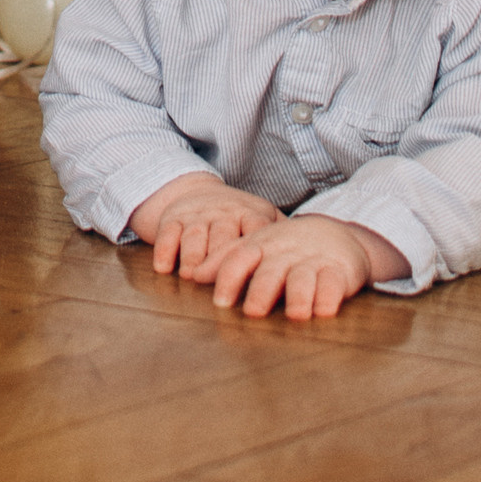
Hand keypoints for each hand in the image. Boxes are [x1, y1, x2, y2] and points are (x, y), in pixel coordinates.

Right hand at [128, 168, 283, 281]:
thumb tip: (315, 269)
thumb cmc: (238, 218)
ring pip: (195, 234)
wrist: (196, 193)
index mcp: (252, 213)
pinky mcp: (173, 217)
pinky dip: (164, 250)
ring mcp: (197, 214)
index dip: (259, 253)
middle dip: (220, 259)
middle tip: (221, 288)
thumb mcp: (263, 219)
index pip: (257, 230)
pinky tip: (164, 269)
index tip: (263, 276)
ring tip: (191, 278)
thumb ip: (285, 239)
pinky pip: (167, 232)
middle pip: (223, 234)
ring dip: (192, 256)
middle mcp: (224, 212)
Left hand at [201, 212, 410, 320]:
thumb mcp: (257, 248)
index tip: (220, 302)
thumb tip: (193, 275)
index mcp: (262, 245)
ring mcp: (313, 261)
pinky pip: (333, 283)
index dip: (229, 277)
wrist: (336, 235)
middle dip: (262, 291)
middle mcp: (286, 252)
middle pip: (271, 271)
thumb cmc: (286, 248)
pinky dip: (328, 297)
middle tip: (253, 312)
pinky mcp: (339, 271)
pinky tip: (323, 311)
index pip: (240, 257)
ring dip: (298, 296)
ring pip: (303, 277)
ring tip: (294, 315)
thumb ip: (227, 260)